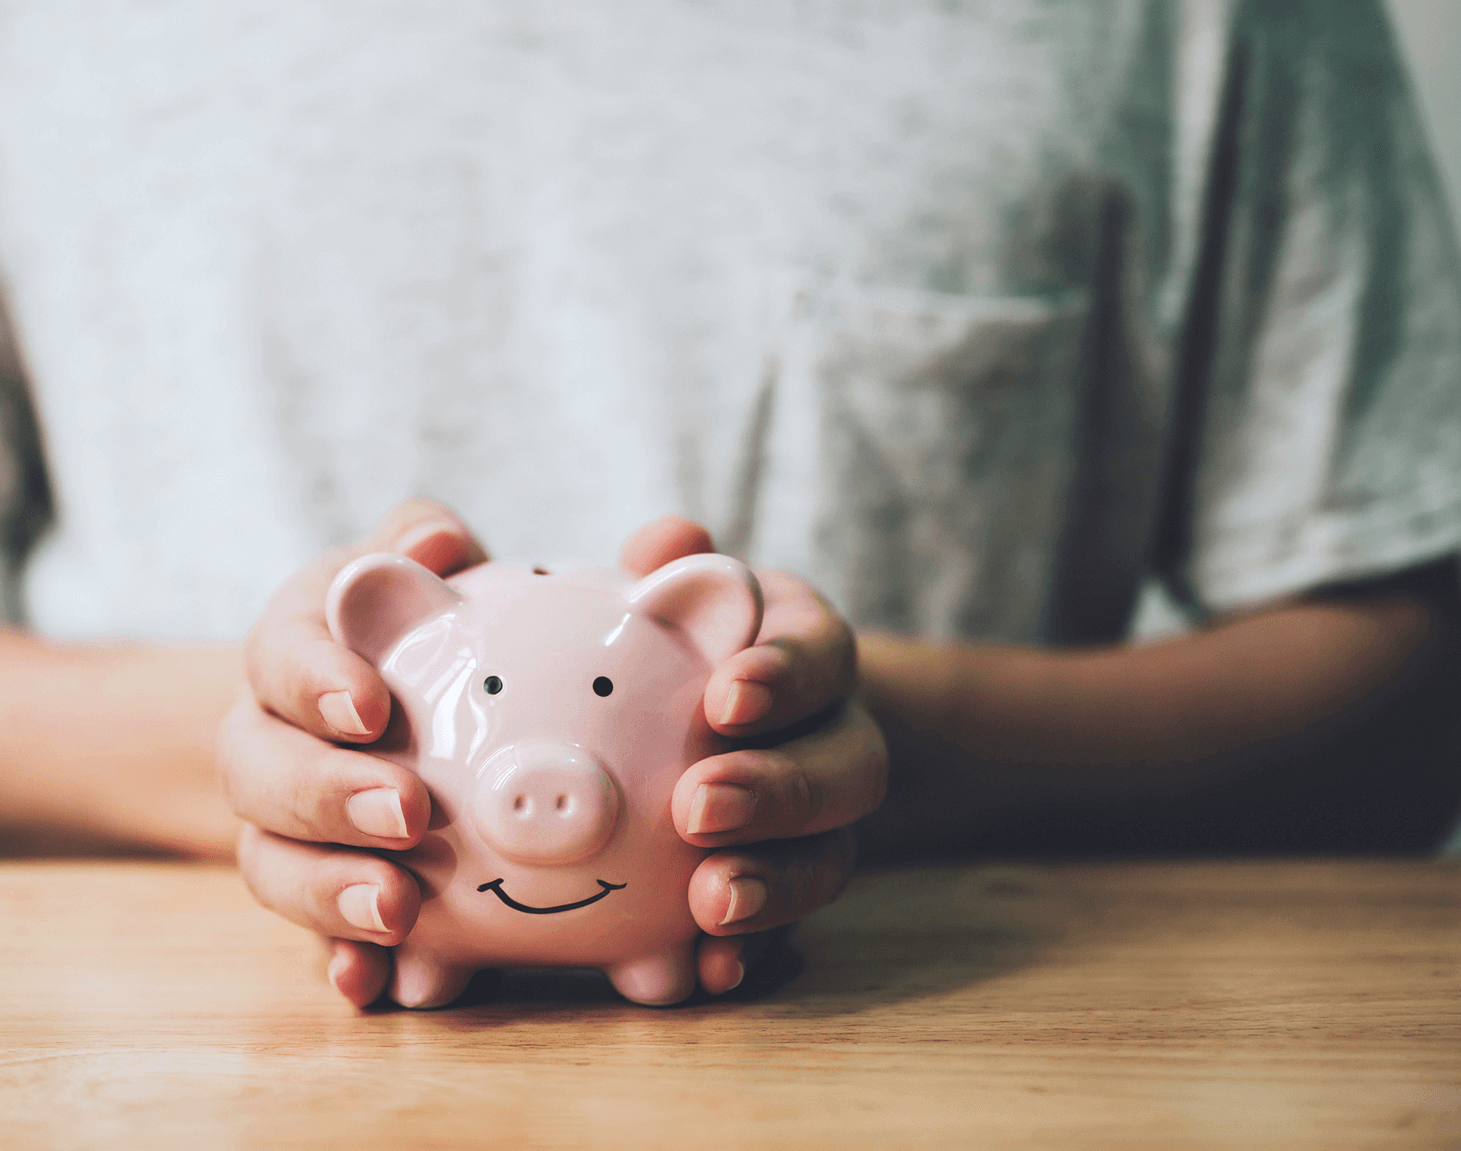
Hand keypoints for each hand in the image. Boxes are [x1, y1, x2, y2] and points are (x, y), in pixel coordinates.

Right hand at [220, 498, 487, 1005]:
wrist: (371, 705)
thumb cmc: (405, 622)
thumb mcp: (408, 567)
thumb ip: (421, 540)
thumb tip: (434, 545)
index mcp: (290, 651)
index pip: (279, 657)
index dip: (315, 682)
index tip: (372, 706)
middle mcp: (265, 740)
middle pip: (260, 774)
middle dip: (327, 796)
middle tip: (408, 813)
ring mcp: (280, 826)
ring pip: (271, 864)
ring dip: (328, 893)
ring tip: (400, 910)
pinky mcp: (314, 890)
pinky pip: (309, 937)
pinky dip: (336, 961)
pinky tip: (372, 986)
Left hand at [623, 519, 887, 994]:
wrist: (718, 716)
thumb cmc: (680, 637)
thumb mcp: (676, 589)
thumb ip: (669, 563)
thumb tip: (670, 542)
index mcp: (805, 650)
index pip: (819, 653)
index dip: (785, 676)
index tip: (726, 695)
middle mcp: (833, 734)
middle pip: (846, 766)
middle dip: (779, 790)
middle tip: (698, 805)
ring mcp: (822, 822)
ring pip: (831, 856)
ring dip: (775, 883)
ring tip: (710, 904)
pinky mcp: (791, 885)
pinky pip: (790, 928)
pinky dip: (756, 952)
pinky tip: (711, 974)